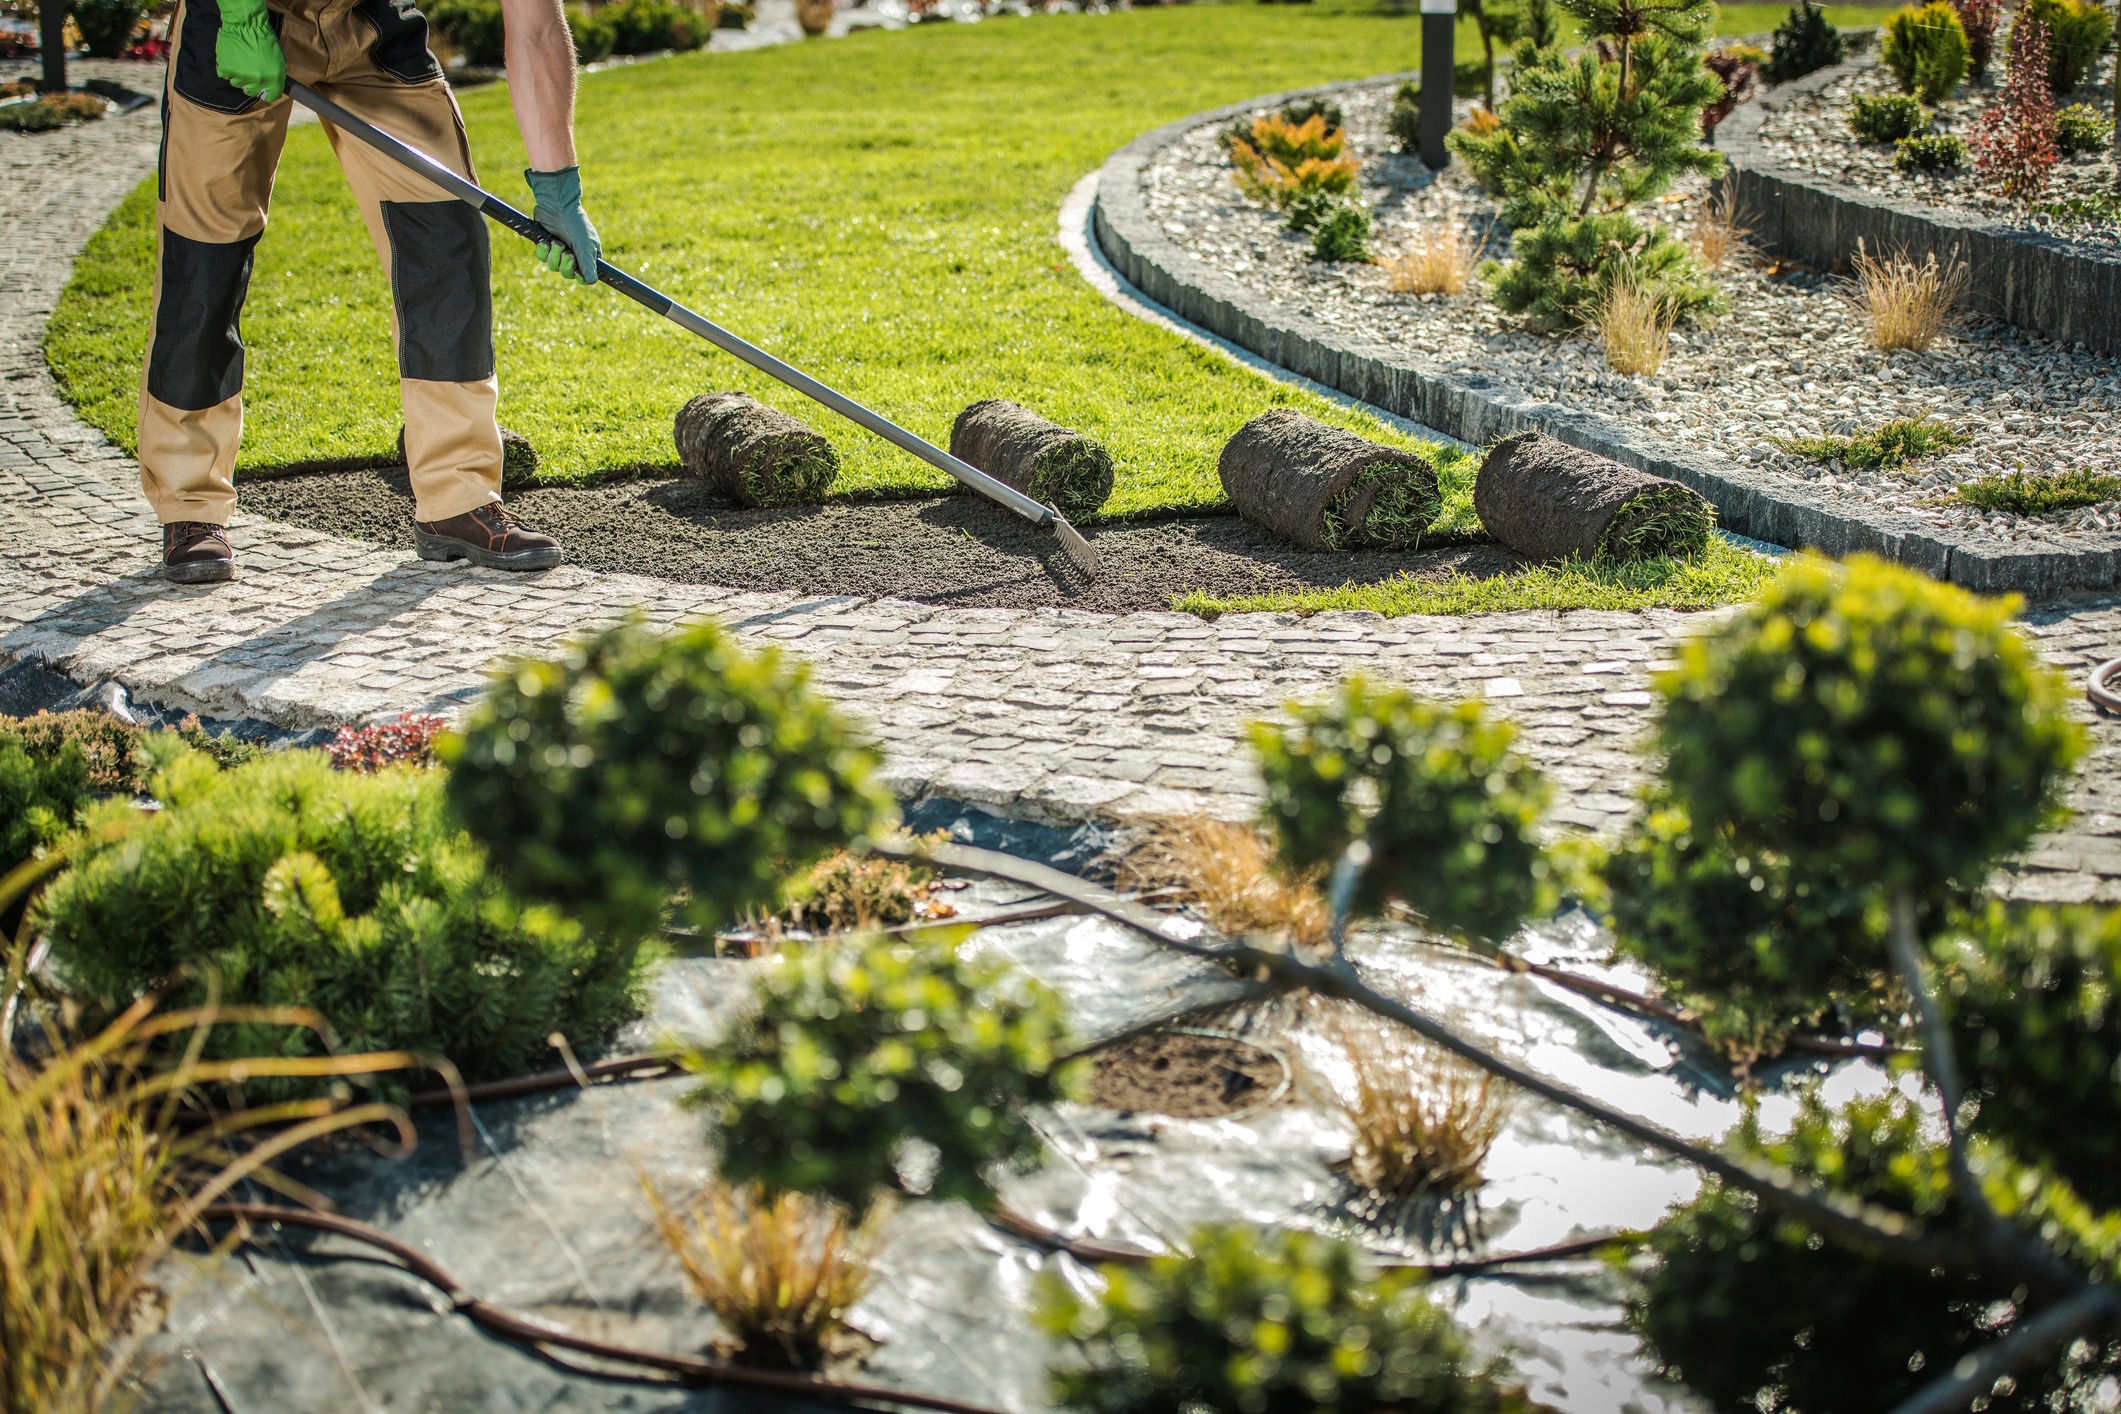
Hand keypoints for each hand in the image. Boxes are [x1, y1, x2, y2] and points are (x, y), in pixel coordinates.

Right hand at [214, 0, 285, 101]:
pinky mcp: (226, 69)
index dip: (267, 93)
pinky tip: (231, 59)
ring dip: (238, 75)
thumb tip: (271, 88)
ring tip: (240, 61)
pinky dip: (226, 68)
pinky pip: (224, 75)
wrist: (246, 25)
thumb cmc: (264, 40)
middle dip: (251, 84)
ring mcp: (241, 76)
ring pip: (237, 84)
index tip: (264, 89)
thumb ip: (276, 77)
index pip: (271, 97)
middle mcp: (258, 80)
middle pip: (252, 92)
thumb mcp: (279, 60)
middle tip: (250, 71)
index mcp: (273, 78)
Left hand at [524, 166, 601, 284]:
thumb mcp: (586, 246)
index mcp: (588, 256)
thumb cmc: (576, 224)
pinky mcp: (545, 243)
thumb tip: (591, 283)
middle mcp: (574, 254)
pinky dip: (543, 250)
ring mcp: (559, 250)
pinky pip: (541, 256)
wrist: (558, 205)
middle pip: (567, 274)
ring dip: (554, 256)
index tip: (577, 272)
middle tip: (567, 253)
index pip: (584, 277)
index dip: (579, 277)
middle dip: (565, 265)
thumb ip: (588, 266)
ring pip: (553, 266)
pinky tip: (545, 241)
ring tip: (556, 242)